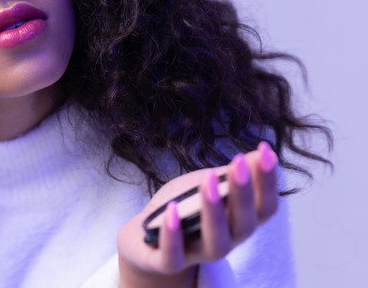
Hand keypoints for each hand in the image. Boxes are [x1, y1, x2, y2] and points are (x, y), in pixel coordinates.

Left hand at [117, 142, 279, 287]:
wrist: (145, 241)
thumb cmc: (183, 210)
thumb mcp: (207, 186)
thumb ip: (231, 175)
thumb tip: (264, 152)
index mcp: (238, 222)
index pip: (265, 207)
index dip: (268, 181)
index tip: (265, 150)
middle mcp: (225, 242)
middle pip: (244, 224)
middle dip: (243, 192)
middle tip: (238, 162)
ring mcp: (197, 255)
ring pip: (215, 243)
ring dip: (214, 212)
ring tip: (209, 181)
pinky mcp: (167, 263)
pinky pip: (173, 256)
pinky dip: (173, 234)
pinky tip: (171, 210)